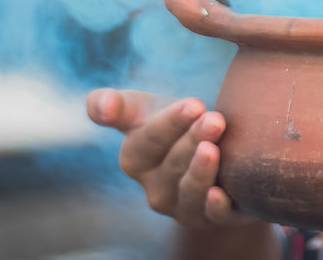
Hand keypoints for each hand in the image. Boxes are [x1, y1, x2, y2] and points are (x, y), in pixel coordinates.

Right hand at [87, 88, 257, 229]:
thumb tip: (103, 107)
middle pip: (174, 164)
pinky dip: (214, 209)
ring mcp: (182, 208)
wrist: (208, 145)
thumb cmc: (170, 123)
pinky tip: (218, 195)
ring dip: (200, 172)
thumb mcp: (140, 109)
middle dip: (194, 140)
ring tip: (213, 149)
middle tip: (215, 120)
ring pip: (190, 192)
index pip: (149, 141)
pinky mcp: (213, 218)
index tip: (195, 105)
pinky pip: (212, 218)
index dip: (171, 123)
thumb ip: (114, 104)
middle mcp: (155, 191)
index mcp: (134, 161)